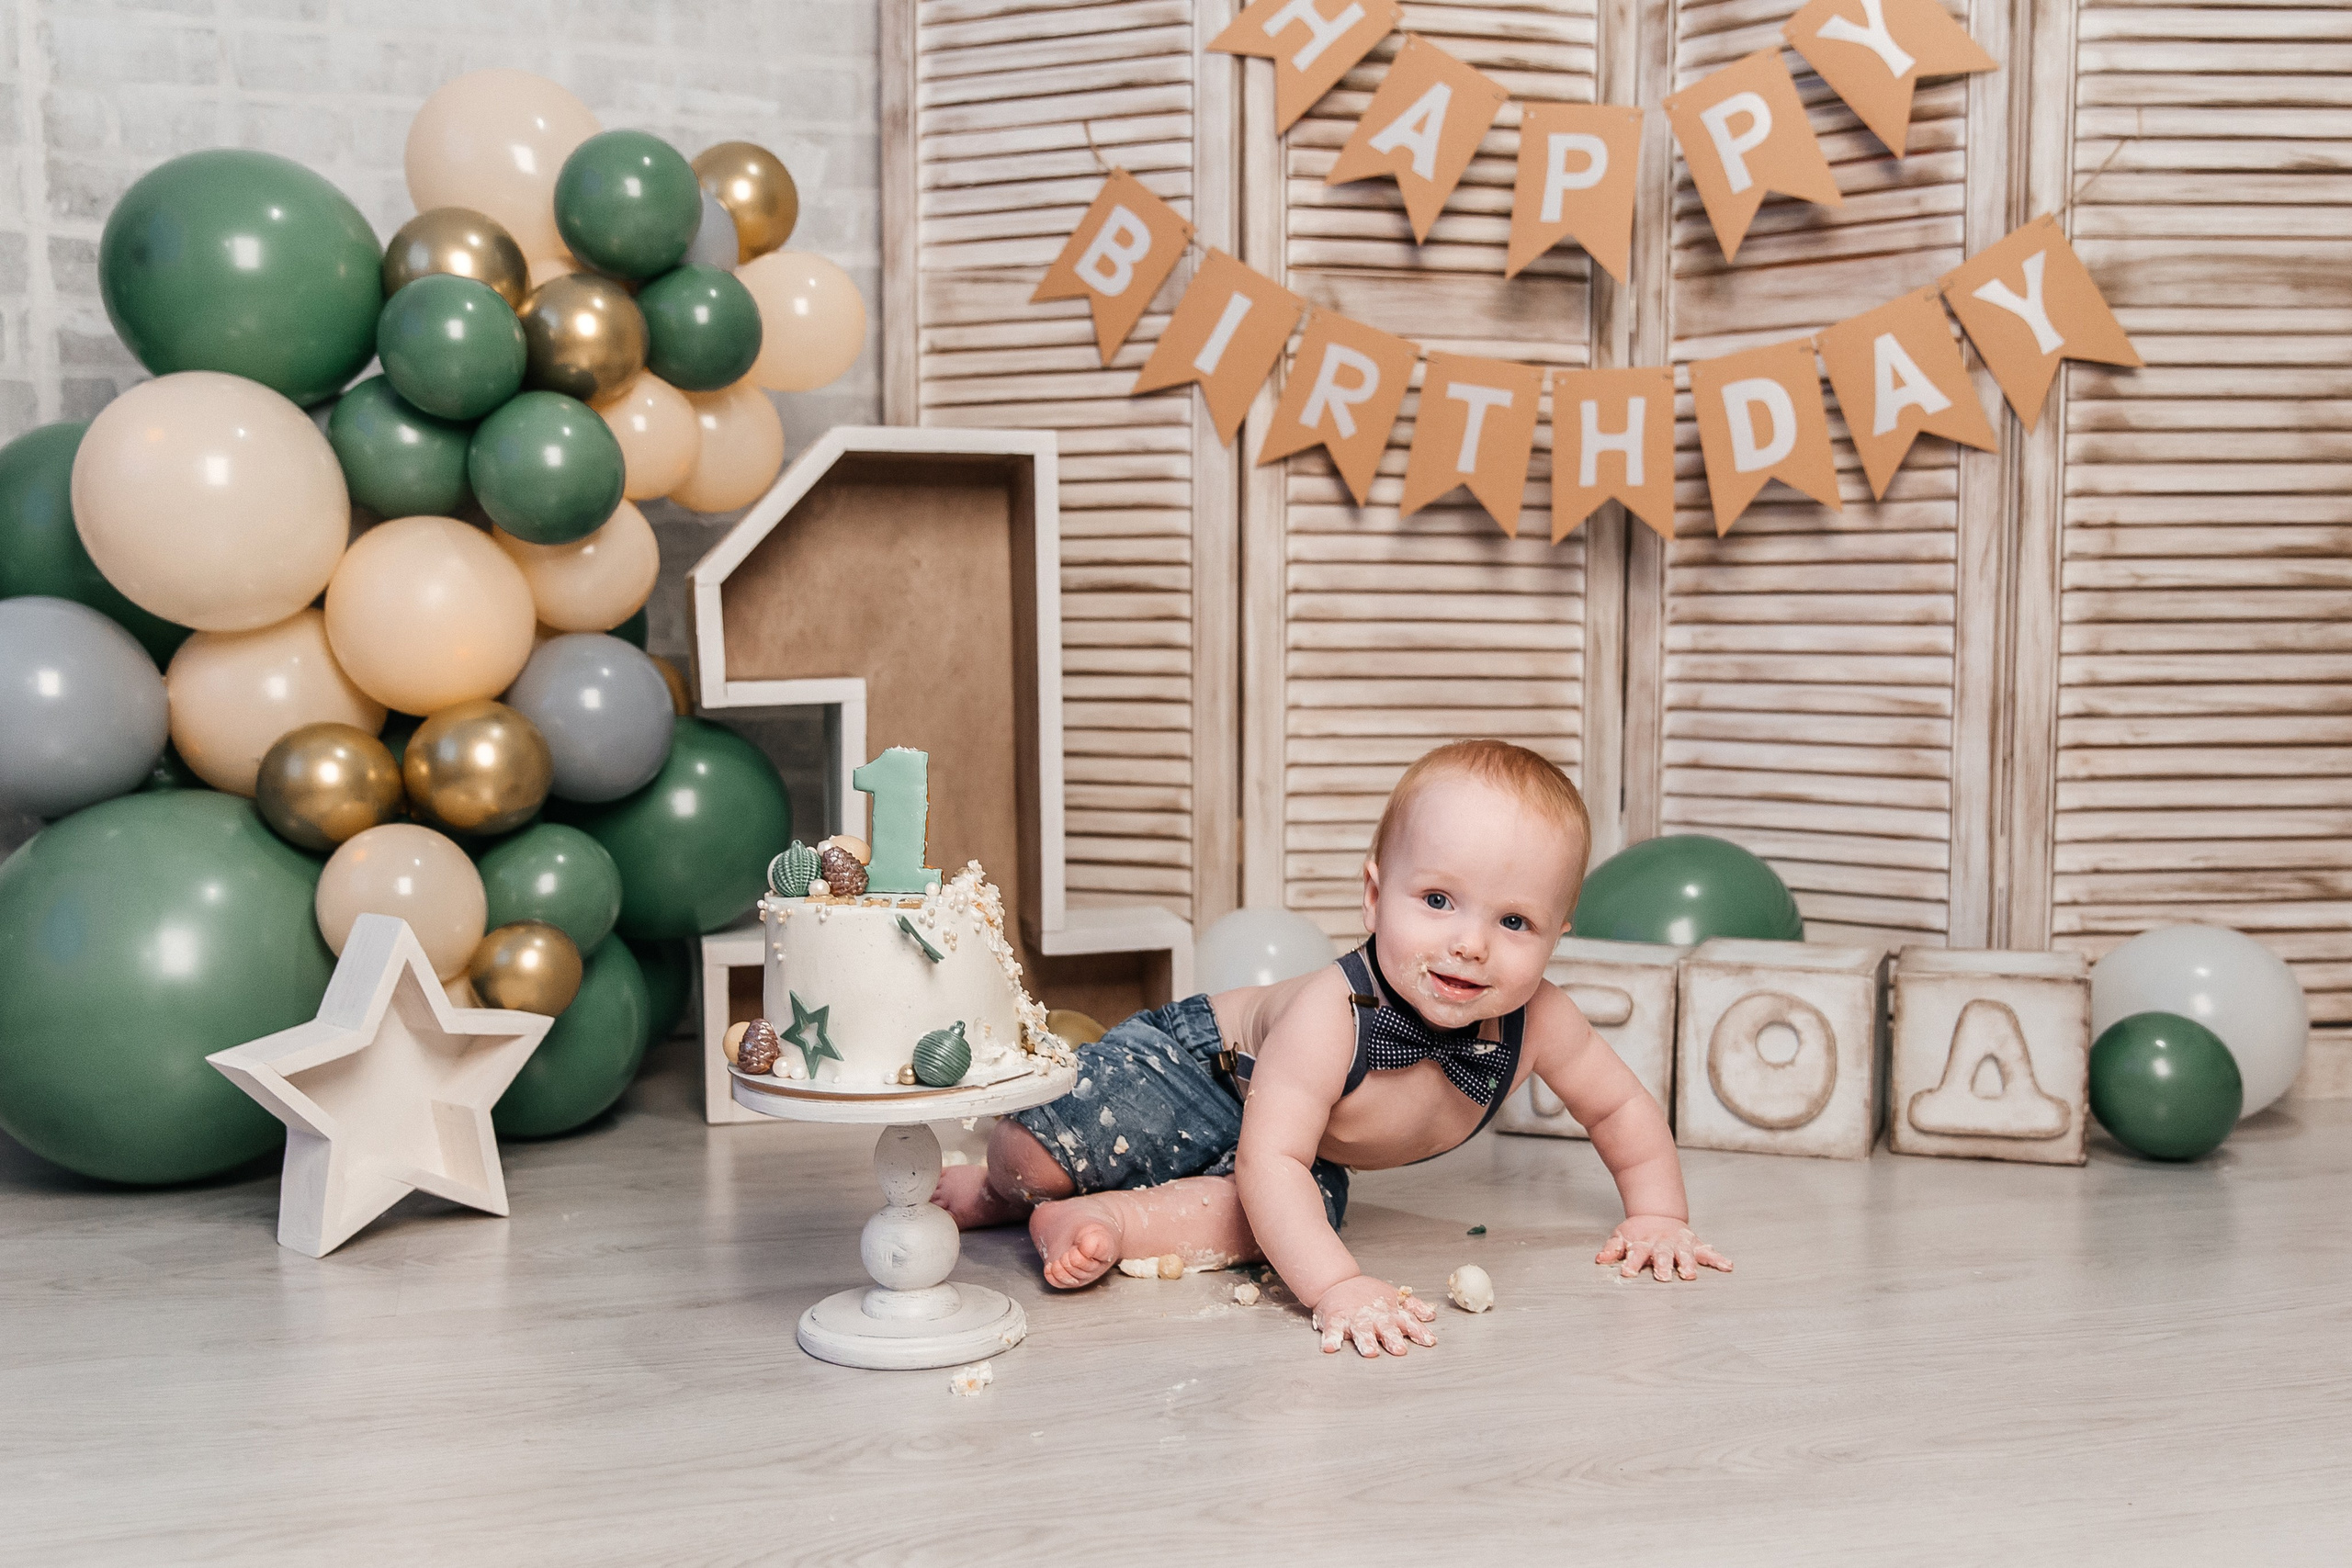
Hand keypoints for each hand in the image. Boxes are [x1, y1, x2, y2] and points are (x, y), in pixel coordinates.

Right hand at [1311, 1274, 1437, 1357]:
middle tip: (1399, 1349)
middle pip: (1384, 1327)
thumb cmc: (1366, 1295)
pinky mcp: (1335, 1319)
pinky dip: (1331, 1339)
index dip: (1418, 1331)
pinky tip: (1331, 1348)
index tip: (1429, 1341)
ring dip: (1365, 1340)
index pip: (1407, 1321)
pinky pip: (1333, 1330)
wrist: (1337, 1283)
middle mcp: (1373, 1316)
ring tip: (1370, 1352)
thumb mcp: (1392, 1297)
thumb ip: (1412, 1307)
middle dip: (1392, 1338)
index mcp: (1389, 1312)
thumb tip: (1431, 1315)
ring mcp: (1354, 1317)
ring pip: (1361, 1330)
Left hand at [1598, 1215, 1731, 1281]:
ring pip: (1685, 1254)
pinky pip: (1708, 1252)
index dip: (1632, 1263)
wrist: (1658, 1215)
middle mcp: (1663, 1244)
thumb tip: (1601, 1259)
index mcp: (1644, 1243)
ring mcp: (1680, 1244)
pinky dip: (1718, 1259)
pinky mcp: (1694, 1244)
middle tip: (1662, 1276)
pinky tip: (1727, 1266)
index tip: (1628, 1272)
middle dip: (1662, 1265)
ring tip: (1690, 1274)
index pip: (1636, 1254)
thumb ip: (1613, 1248)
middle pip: (1662, 1255)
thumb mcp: (1621, 1236)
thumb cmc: (1638, 1233)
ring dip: (1688, 1264)